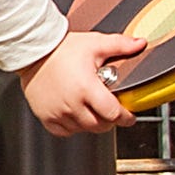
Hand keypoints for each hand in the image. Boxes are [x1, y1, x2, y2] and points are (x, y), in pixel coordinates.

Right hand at [22, 28, 143, 134]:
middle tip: (110, 110)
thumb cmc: (61, 48)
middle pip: (100, 125)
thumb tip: (140, 44)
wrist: (33, 50)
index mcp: (86, 88)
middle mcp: (71, 103)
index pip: (113, 114)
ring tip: (91, 107)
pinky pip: (65, 131)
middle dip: (109, 119)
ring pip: (83, 129)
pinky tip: (75, 112)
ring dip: (91, 122)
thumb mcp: (94, 43)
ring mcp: (57, 112)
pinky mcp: (46, 116)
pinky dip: (73, 126)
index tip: (129, 116)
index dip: (125, 117)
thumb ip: (120, 45)